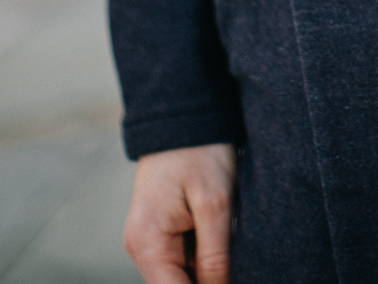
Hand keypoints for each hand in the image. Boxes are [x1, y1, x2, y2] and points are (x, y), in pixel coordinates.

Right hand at [124, 143, 236, 283]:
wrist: (185, 111)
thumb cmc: (200, 149)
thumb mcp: (216, 202)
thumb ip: (216, 256)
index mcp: (147, 243)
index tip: (236, 279)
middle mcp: (141, 247)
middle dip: (210, 280)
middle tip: (235, 255)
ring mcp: (149, 240)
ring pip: (183, 276)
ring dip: (208, 268)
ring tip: (229, 238)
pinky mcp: (161, 231)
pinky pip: (184, 258)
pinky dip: (205, 255)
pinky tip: (222, 236)